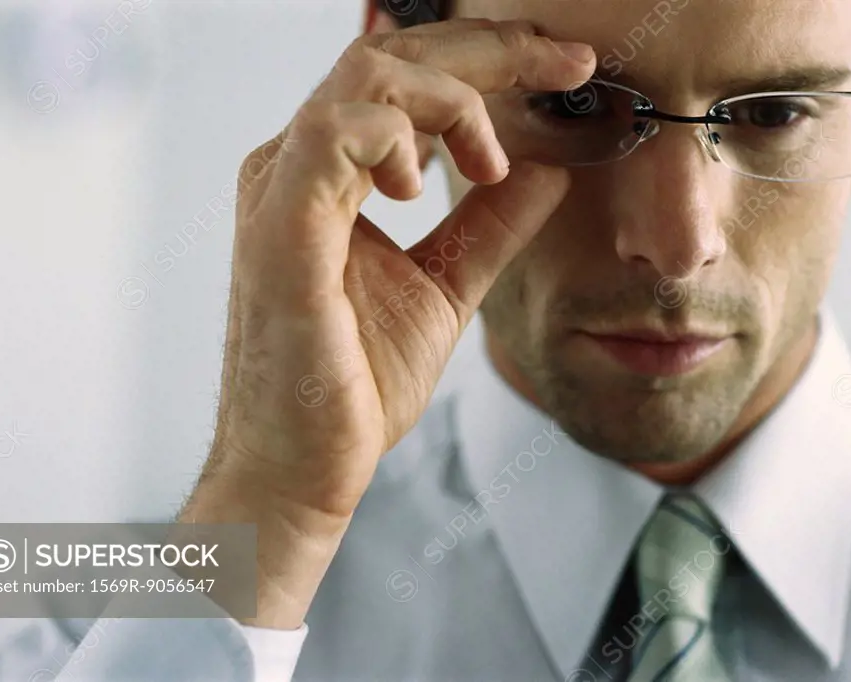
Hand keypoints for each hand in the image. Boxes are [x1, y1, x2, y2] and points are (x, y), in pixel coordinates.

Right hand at [179, 18, 594, 627]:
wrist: (303, 466)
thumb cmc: (355, 382)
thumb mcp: (445, 286)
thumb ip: (489, 226)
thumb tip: (547, 172)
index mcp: (330, 175)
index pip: (408, 78)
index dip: (492, 57)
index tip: (569, 69)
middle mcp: (298, 166)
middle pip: (391, 55)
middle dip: (489, 46)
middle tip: (568, 63)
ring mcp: (282, 190)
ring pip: (367, 77)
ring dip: (450, 94)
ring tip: (489, 159)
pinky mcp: (281, 227)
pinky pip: (335, 135)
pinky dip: (395, 136)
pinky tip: (425, 181)